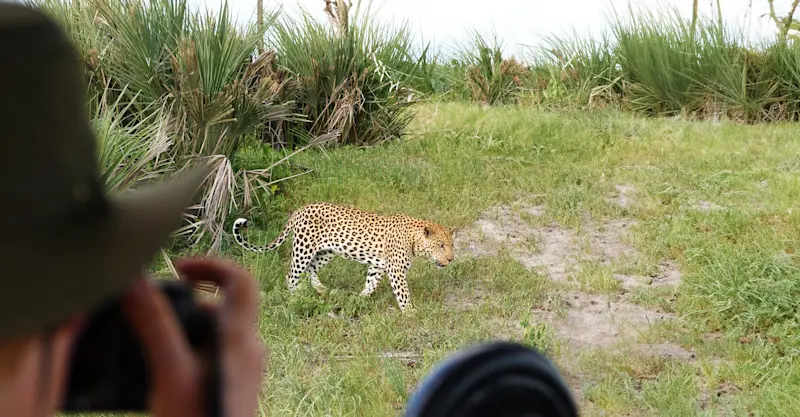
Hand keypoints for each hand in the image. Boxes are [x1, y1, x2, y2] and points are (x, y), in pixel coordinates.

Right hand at [121, 257, 265, 416]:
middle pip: (219, 308)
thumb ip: (154, 325)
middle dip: (182, 306)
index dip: (211, 265)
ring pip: (210, 335)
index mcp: (240, 338)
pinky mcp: (229, 390)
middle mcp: (247, 351)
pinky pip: (208, 359)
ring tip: (146, 351)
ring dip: (179, 333)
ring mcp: (241, 372)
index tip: (177, 270)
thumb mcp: (171, 373)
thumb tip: (135, 279)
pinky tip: (156, 376)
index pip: (240, 280)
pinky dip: (184, 356)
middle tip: (148, 317)